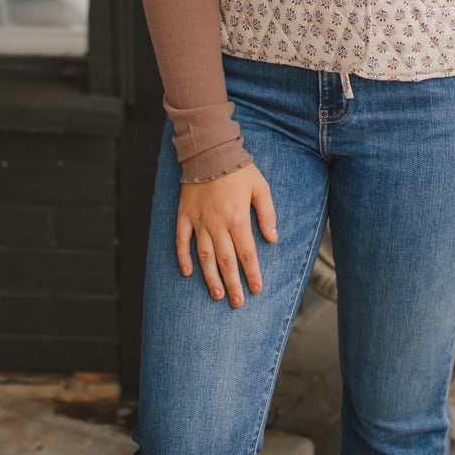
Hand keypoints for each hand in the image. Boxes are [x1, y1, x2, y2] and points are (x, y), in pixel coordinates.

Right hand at [176, 164, 277, 306]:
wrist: (209, 151)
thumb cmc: (238, 169)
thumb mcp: (261, 188)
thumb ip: (267, 214)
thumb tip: (273, 239)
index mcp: (237, 219)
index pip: (247, 253)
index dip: (252, 274)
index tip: (256, 290)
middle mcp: (217, 224)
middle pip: (226, 261)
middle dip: (233, 284)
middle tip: (237, 303)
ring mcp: (199, 221)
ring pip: (205, 256)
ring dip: (210, 278)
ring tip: (217, 295)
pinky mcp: (185, 215)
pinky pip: (182, 240)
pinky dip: (183, 257)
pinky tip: (187, 272)